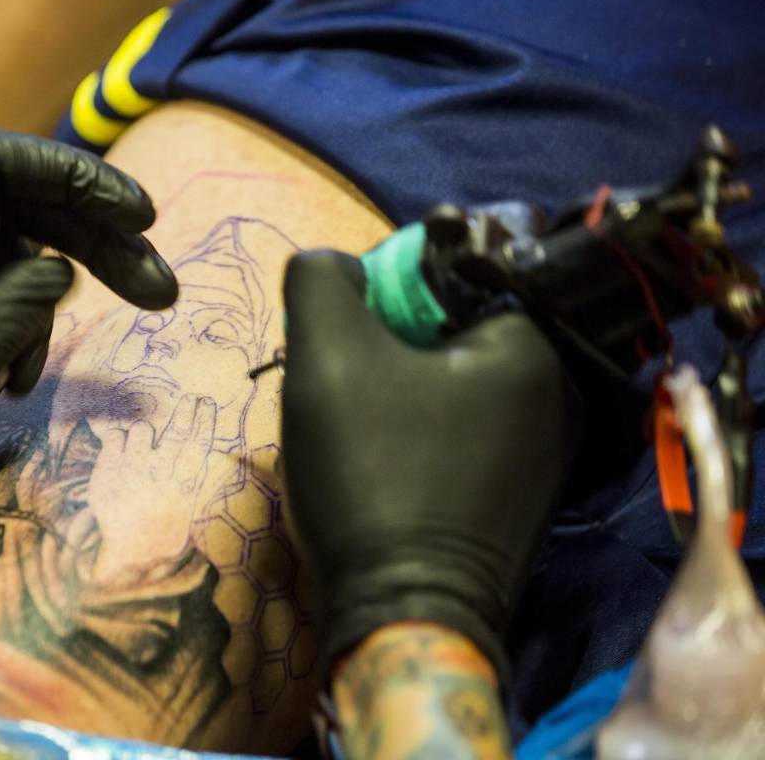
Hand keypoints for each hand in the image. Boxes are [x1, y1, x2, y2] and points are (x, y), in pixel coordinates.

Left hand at [0, 128, 178, 537]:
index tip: (141, 218)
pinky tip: (1, 390)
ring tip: (30, 383)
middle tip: (159, 292)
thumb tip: (58, 276)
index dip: (77, 179)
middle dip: (86, 247)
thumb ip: (13, 312)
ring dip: (36, 311)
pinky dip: (1, 336)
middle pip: (9, 208)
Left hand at [87, 395, 216, 580]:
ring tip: (141, 446)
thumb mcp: (185, 507)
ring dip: (143, 431)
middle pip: (177, 432)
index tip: (206, 403)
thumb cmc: (161, 527)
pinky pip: (115, 435)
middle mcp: (161, 474)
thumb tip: (202, 448)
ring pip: (141, 428)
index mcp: (184, 485)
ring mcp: (133, 469)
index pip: (199, 445)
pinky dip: (118, 438)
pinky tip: (120, 453)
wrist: (128, 551)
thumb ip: (192, 477)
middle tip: (191, 399)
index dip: (204, 420)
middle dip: (185, 412)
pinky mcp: (108, 468)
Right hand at [280, 250, 576, 678]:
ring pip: (457, 385)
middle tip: (345, 380)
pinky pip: (468, 435)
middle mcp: (561, 398)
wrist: (402, 615)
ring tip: (357, 425)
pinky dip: (422, 434)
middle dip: (392, 343)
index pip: (456, 274)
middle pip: (456, 331)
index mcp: (533, 349)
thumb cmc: (372, 473)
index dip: (390, 288)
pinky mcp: (525, 501)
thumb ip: (321, 280)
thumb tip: (340, 266)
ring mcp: (549, 457)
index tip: (349, 328)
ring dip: (401, 389)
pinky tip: (384, 462)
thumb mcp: (324, 355)